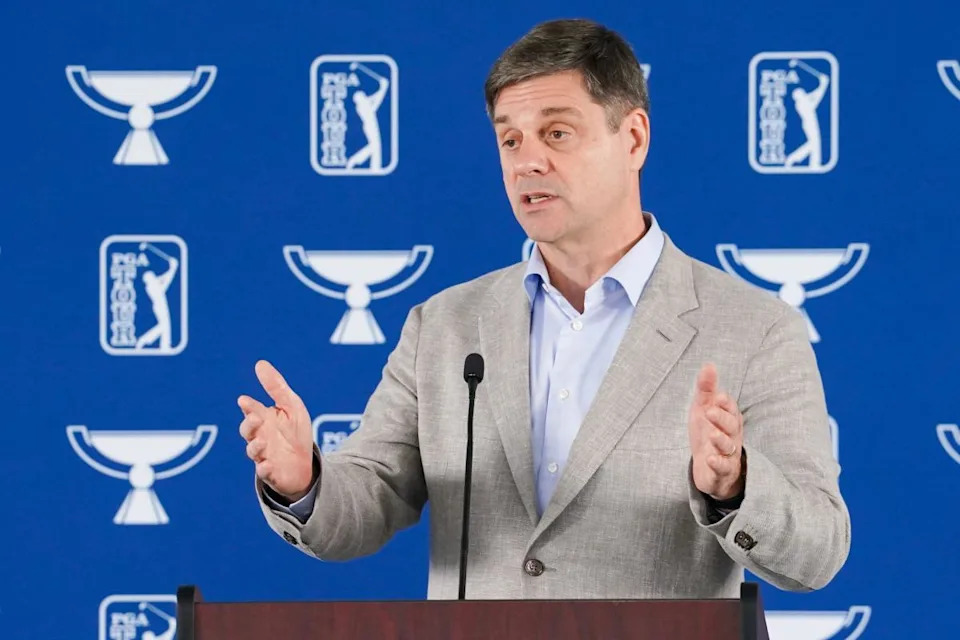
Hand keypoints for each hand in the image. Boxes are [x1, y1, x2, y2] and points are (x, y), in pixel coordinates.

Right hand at [238, 360, 314, 501]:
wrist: (306, 464)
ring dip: (255, 446)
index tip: (245, 400)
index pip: (251, 410)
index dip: (248, 406)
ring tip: (262, 442)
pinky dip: (264, 469)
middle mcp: (260, 436)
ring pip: (253, 451)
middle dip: (250, 425)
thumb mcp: (291, 406)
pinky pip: (265, 472)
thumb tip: (260, 363)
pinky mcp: (272, 472)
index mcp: (263, 419)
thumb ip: (276, 386)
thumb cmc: (295, 432)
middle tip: (257, 418)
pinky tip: (267, 465)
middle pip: (247, 430)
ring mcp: (264, 455)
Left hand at [688, 363, 744, 500]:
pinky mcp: (720, 472)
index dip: (726, 404)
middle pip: (731, 427)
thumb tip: (709, 365)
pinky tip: (710, 459)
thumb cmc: (708, 434)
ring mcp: (728, 455)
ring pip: (728, 447)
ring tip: (711, 435)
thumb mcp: (703, 409)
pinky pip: (722, 468)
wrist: (709, 469)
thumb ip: (706, 389)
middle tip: (710, 412)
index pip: (731, 410)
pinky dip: (717, 464)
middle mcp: (732, 436)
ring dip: (720, 440)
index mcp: (729, 420)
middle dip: (722, 419)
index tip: (718, 397)